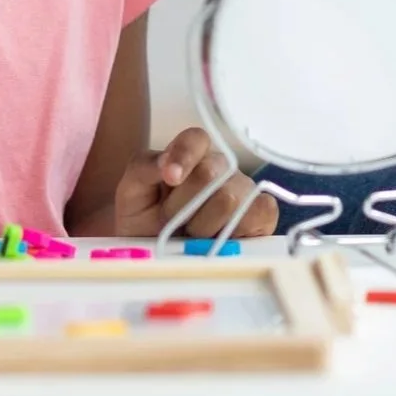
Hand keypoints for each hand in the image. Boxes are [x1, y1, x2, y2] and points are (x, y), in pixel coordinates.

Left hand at [114, 128, 278, 239]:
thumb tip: (167, 164)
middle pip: (211, 173)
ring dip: (204, 226)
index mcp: (191, 154)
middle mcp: (221, 167)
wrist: (154, 256)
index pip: (196, 139)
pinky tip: (220, 240)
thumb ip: (144, 168)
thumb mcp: (132, 191)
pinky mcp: (261, 216)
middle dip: (184, 205)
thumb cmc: (144, 219)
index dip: (183, 156)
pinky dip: (240, 228)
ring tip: (192, 236)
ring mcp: (243, 190)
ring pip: (232, 198)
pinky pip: (264, 210)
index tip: (170, 178)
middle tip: (172, 222)